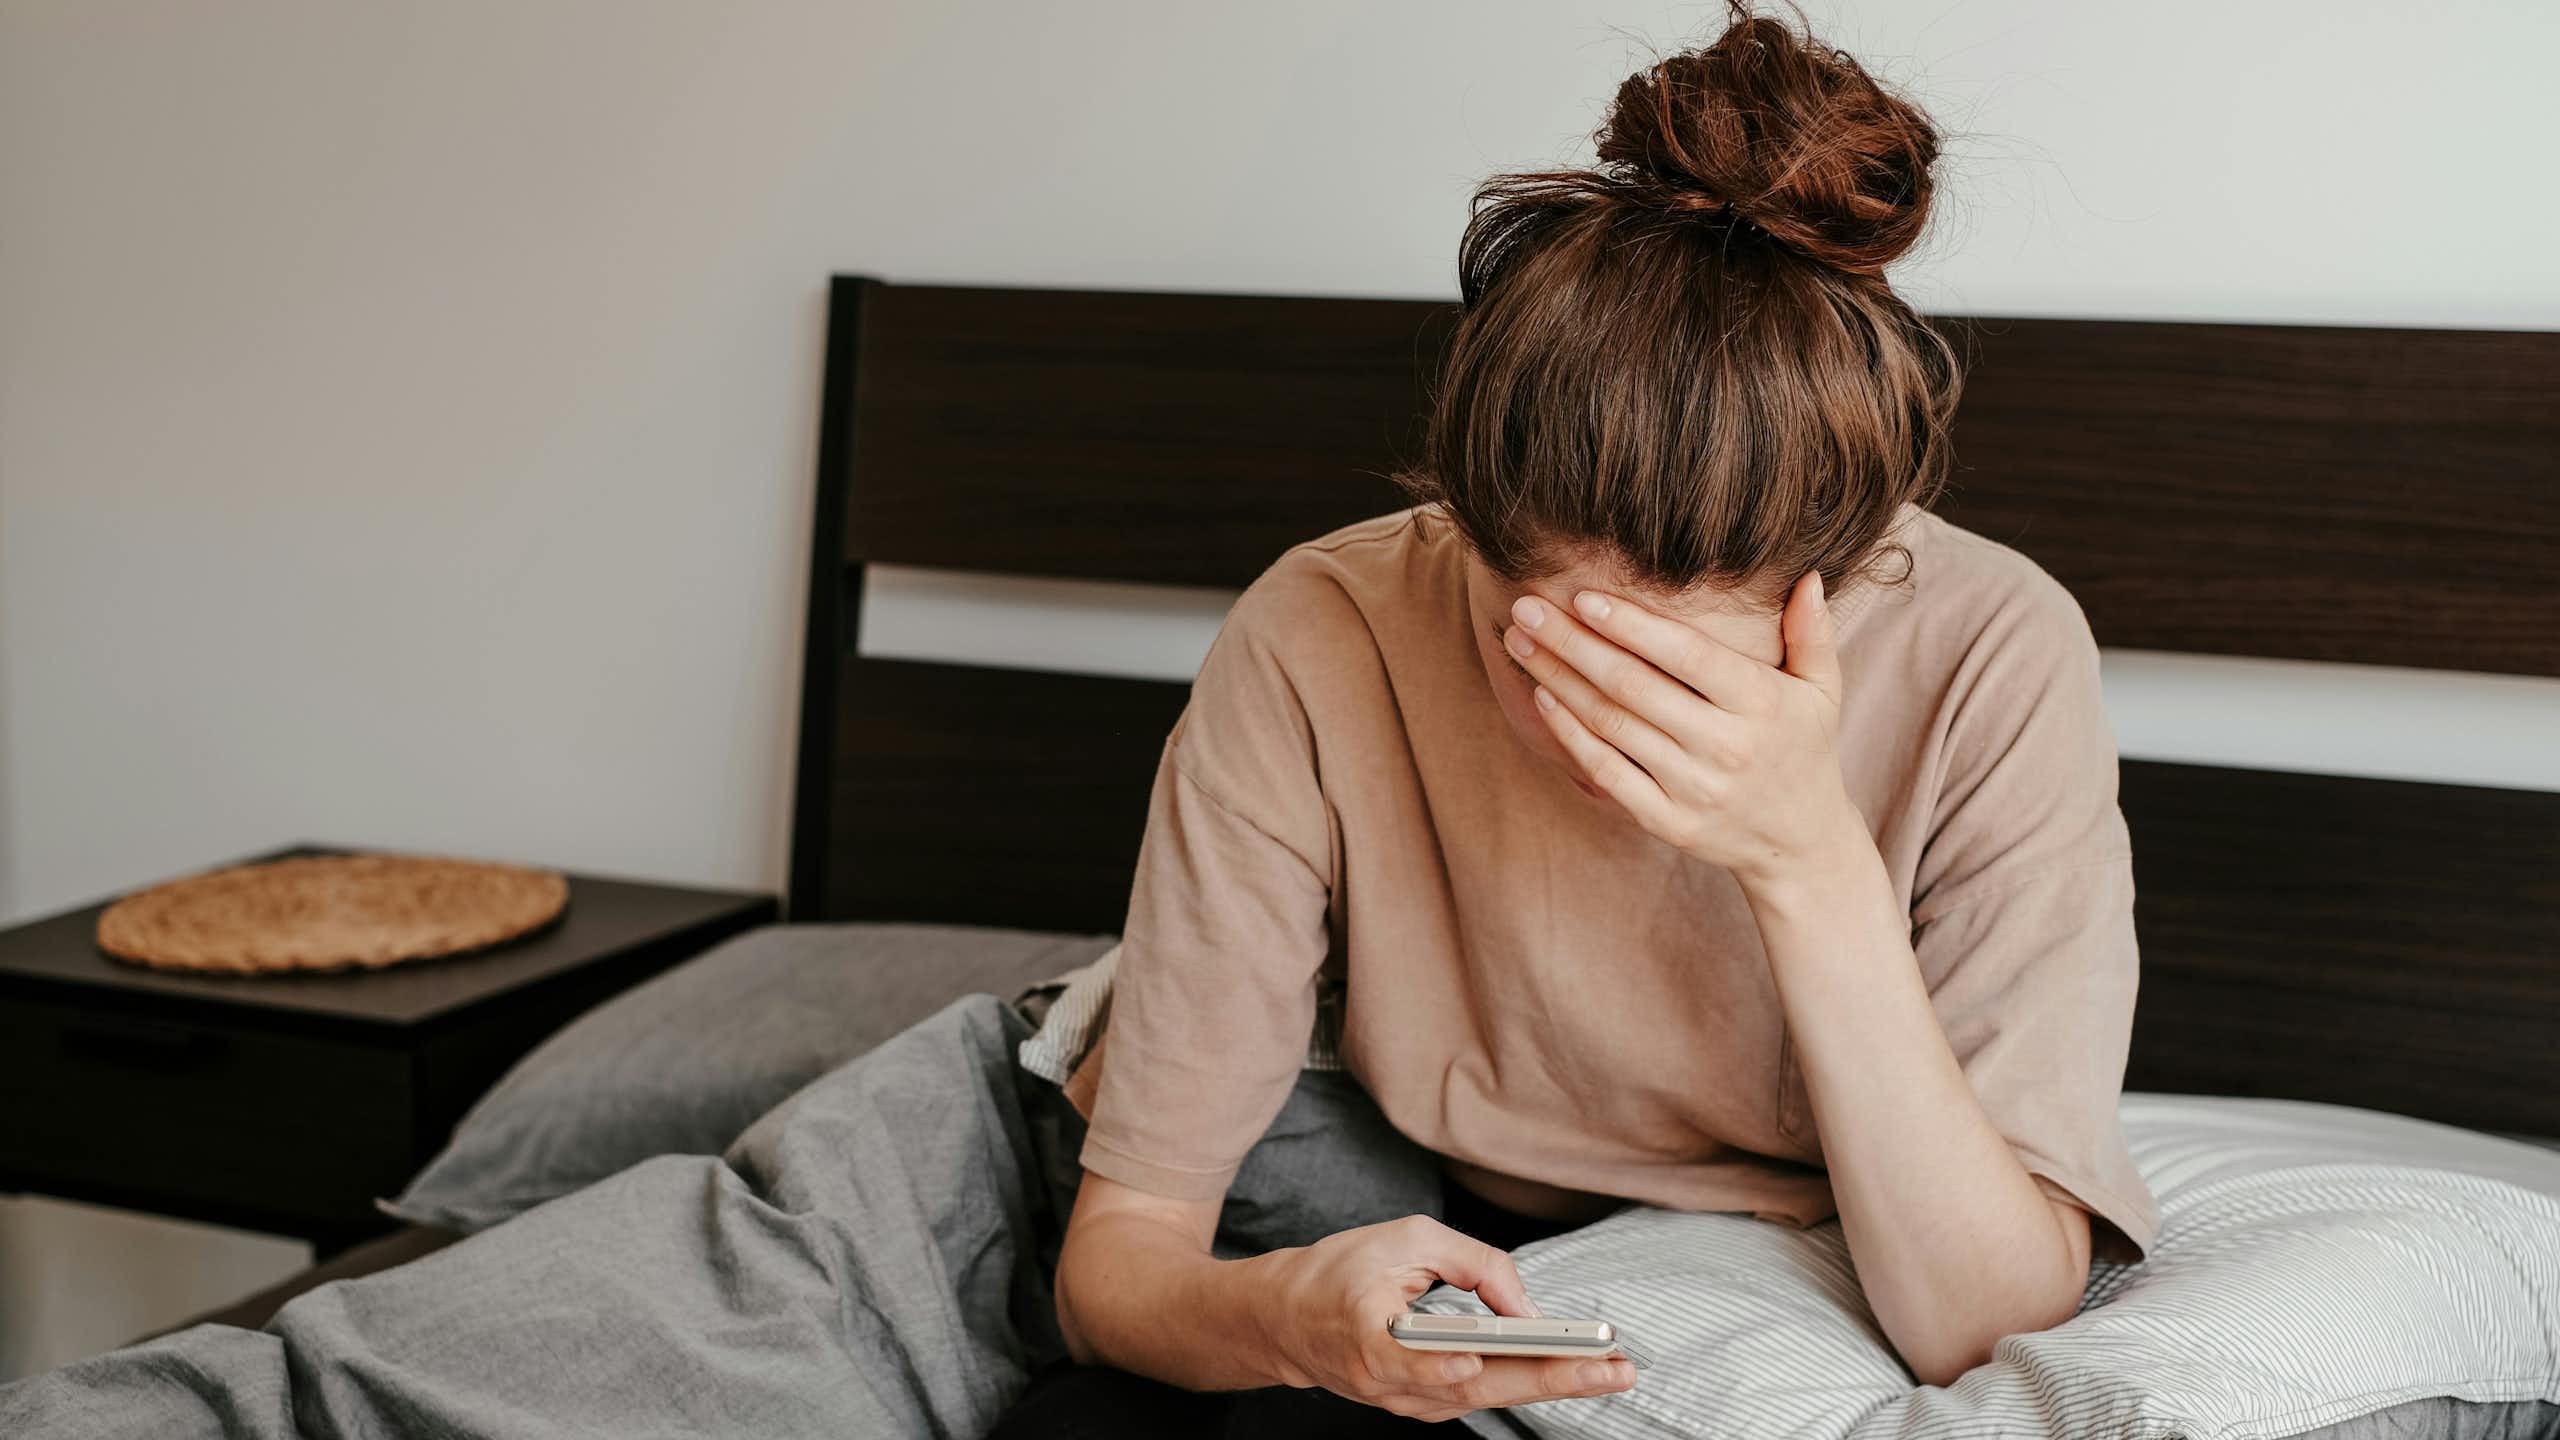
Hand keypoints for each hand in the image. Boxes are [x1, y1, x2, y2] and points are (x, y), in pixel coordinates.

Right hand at [1257, 1214, 1637, 1421]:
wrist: (1286, 1321)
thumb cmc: (1340, 1271)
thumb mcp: (1403, 1239)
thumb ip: (1470, 1263)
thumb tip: (1526, 1308)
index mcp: (1367, 1333)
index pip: (1409, 1356)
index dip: (1443, 1363)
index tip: (1478, 1359)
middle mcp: (1388, 1381)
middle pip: (1477, 1386)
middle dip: (1551, 1378)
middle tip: (1612, 1367)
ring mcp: (1406, 1402)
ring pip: (1488, 1397)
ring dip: (1552, 1385)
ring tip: (1609, 1370)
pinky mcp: (1421, 1406)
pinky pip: (1481, 1396)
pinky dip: (1528, 1385)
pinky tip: (1571, 1374)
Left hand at [1500, 570, 1864, 886]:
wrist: (1799, 842)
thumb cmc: (1804, 748)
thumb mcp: (1822, 689)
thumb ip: (1812, 633)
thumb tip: (1809, 576)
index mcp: (1761, 704)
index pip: (1686, 655)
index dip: (1630, 625)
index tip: (1582, 596)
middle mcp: (1726, 746)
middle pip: (1633, 685)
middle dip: (1572, 642)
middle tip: (1527, 608)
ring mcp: (1693, 788)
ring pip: (1611, 724)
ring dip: (1558, 679)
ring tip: (1522, 642)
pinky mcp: (1666, 820)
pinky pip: (1606, 771)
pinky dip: (1569, 734)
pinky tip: (1542, 697)